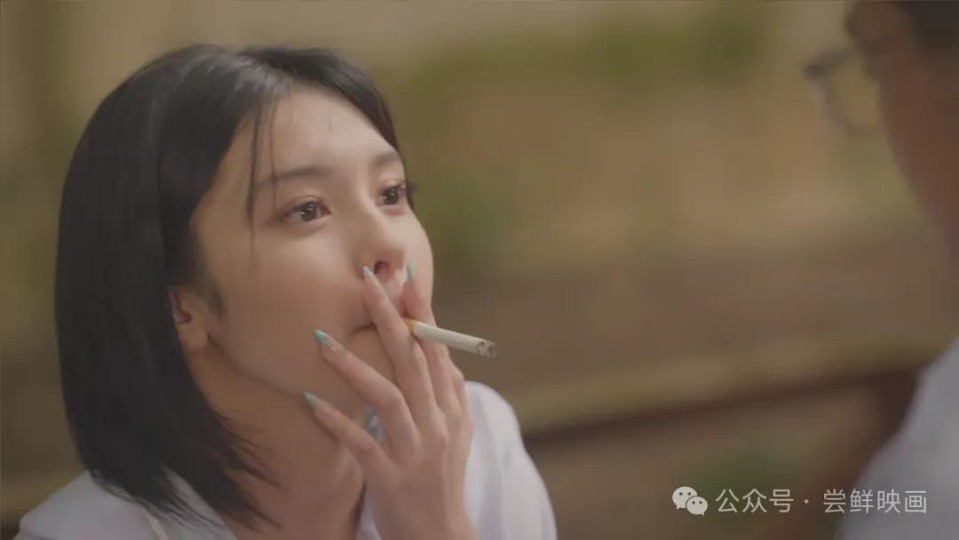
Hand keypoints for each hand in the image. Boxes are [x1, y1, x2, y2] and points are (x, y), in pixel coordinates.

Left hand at [305, 266, 476, 539]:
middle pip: (413, 361)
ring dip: (354, 365)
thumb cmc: (443, 480)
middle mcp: (437, 423)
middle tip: (366, 281)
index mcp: (451, 408)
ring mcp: (415, 450)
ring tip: (321, 340)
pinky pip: (362, 442)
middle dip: (390, 318)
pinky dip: (336, 420)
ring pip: (387, 397)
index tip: (405, 275)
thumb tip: (446, 358)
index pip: (436, 350)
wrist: (441, 535)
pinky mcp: (390, 476)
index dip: (422, 312)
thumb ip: (453, 394)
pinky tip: (310, 400)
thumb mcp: (459, 435)